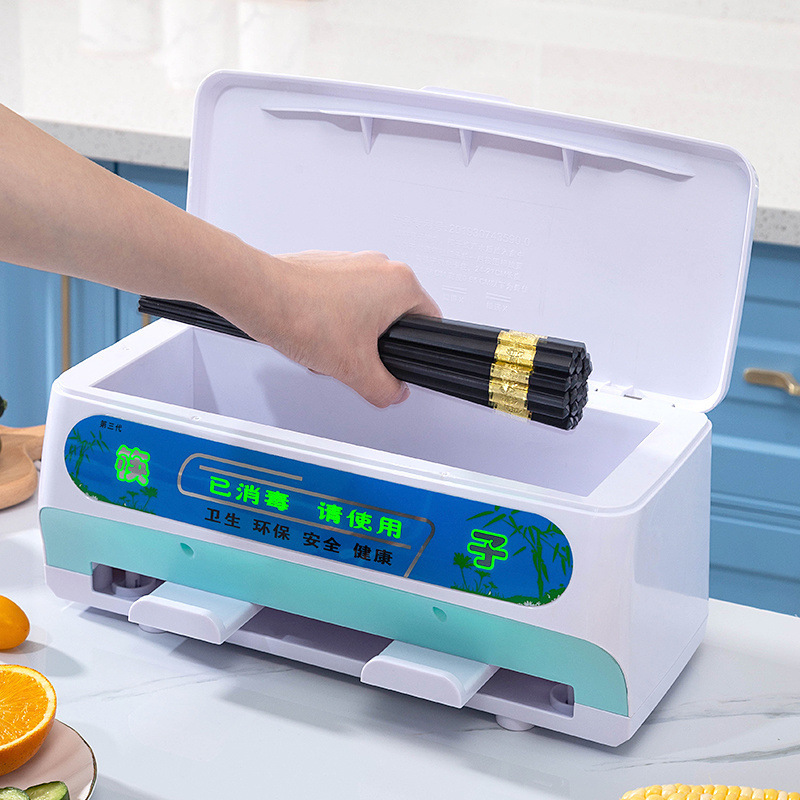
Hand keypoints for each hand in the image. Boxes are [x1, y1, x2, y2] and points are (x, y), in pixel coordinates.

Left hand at [217, 250, 439, 407]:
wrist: (258, 295)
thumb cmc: (304, 316)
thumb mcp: (355, 370)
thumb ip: (384, 388)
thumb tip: (394, 392)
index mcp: (400, 283)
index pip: (429, 322)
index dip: (415, 350)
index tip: (400, 363)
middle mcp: (379, 265)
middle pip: (394, 318)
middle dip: (375, 345)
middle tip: (355, 359)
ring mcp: (351, 262)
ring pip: (365, 309)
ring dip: (351, 333)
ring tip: (327, 346)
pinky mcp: (326, 266)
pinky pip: (340, 298)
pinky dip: (330, 319)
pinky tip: (313, 333)